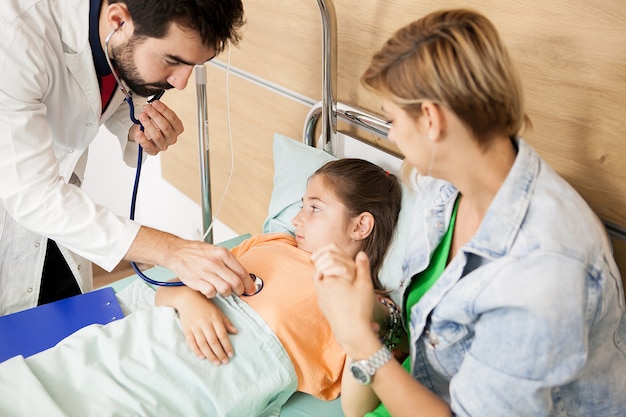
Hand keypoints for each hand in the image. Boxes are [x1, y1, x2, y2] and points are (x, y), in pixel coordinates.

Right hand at [127, 227, 257, 297]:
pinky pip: (211, 293)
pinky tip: (211, 290)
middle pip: (236, 282)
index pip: (242, 271)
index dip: (249, 283)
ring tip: (224, 290)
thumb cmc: (196, 251)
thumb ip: (228, 261)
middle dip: (241, 290)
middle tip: (240, 292)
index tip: (251, 288)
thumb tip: (241, 274)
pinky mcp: (197, 281)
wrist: (176, 252)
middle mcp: (215, 262)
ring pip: (225, 289)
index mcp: (222, 253)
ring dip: (227, 293)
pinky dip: (213, 294)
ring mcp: (206, 272)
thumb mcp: (215, 250)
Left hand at [129, 100, 183, 154]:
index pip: (173, 118)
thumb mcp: (159, 115)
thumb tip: (152, 104)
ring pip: (157, 136)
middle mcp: (172, 138)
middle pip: (165, 127)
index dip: (163, 110)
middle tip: (146, 108)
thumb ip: (158, 110)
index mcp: (177, 128)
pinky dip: (143, 139)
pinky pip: (148, 147)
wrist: (148, 135)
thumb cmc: (156, 124)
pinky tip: (138, 133)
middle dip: (155, 115)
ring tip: (142, 116)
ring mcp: (163, 145)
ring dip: (148, 124)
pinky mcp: (154, 151)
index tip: (155, 103)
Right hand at [175, 289, 237, 363]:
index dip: (227, 346)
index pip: (222, 335)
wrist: (187, 298)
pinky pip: (191, 342)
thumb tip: (235, 332)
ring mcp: (195, 327)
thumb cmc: (205, 305)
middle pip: (213, 341)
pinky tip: (202, 357)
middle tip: (224, 362)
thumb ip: (226, 322)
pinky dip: (196, 351)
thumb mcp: (217, 311)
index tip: (230, 354)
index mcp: (214, 318)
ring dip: (210, 355)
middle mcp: (205, 323)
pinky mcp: (186, 329)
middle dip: (219, 353)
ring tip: (216, 362)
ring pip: (203, 344)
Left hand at [312, 245, 379, 357]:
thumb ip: (362, 267)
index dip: (329, 250)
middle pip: (320, 265)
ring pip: (319, 278)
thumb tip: (361, 253)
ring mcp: (320, 295)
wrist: (351, 332)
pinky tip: (337, 288)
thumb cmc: (359, 308)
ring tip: (335, 271)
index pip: (327, 256)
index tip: (332, 250)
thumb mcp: (365, 285)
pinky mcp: (322, 305)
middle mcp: (322, 284)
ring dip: (325, 272)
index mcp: (332, 276)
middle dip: (324, 259)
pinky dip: (326, 285)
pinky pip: (321, 290)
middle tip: (329, 256)